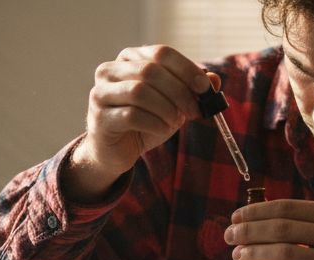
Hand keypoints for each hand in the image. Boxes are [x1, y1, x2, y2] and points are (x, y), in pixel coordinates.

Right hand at [63, 45, 218, 201]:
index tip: (205, 88)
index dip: (186, 69)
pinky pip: (131, 115)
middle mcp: (110, 70)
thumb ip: (191, 89)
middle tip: (195, 111)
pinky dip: (154, 123)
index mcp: (130, 59)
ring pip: (139, 91)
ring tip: (175, 122)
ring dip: (166, 109)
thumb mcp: (173, 104)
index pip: (161, 53)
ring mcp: (100, 92)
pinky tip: (162, 130)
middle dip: (179, 92)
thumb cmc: (145, 122)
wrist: (117, 151)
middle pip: (150, 71)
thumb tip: (214, 79)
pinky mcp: (99, 117)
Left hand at [226, 200, 313, 259]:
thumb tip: (263, 218)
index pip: (286, 207)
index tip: (235, 217)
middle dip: (248, 231)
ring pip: (282, 254)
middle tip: (228, 237)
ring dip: (253, 254)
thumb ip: (311, 221)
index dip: (255, 212)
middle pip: (280, 228)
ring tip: (237, 256)